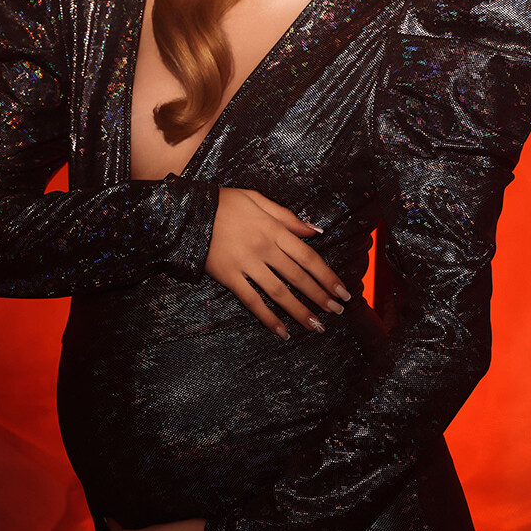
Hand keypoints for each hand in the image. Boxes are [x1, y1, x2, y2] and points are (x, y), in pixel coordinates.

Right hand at [204, 187, 351, 339]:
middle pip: (297, 277)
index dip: (327, 276)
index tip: (343, 291)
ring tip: (317, 326)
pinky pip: (251, 301)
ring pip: (278, 292)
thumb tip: (315, 230)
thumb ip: (287, 216)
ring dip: (300, 311)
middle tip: (337, 312)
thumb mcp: (257, 199)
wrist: (187, 211)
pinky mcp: (228, 277)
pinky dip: (268, 318)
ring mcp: (246, 264)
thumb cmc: (223, 202)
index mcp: (273, 229)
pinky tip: (282, 332)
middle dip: (320, 296)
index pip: (308, 257)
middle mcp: (263, 248)